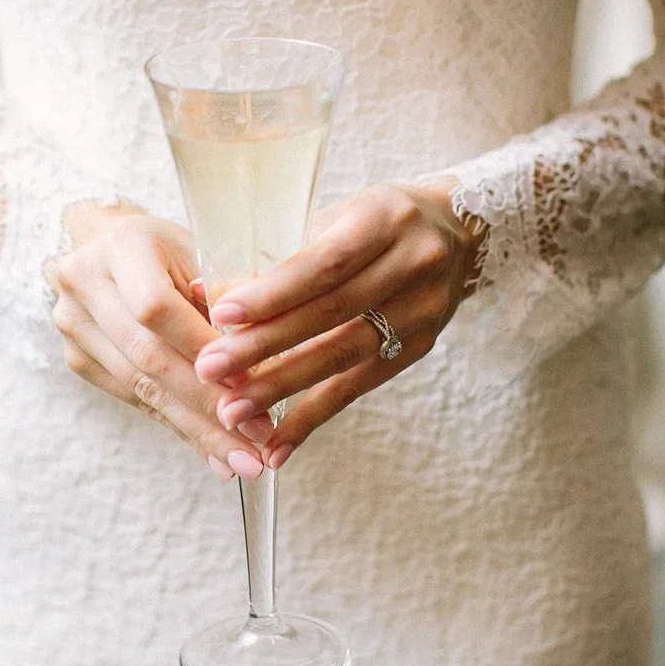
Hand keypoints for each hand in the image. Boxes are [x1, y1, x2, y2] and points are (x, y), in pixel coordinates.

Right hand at [47, 202, 274, 480]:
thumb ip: (228, 299)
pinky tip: (214, 453)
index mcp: (120, 246)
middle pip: (148, 357)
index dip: (202, 351)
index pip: (157, 309)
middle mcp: (85, 285)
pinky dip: (179, 427)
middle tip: (255, 444)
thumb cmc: (171, 247)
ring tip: (241, 460)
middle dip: (206, 406)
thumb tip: (264, 361)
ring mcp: (75, 326)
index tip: (249, 387)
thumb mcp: (204, 252)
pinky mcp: (79, 360)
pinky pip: (136, 401)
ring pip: (141, 388)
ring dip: (196, 429)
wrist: (109, 244)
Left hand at [192, 181, 483, 468]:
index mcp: (384, 220)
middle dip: (265, 347)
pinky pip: (359, 388)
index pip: (324, 263)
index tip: (220, 317)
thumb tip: (205, 294)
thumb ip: (278, 259)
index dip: (272, 293)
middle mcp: (411, 265)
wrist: (459, 230)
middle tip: (211, 371)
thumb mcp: (334, 219)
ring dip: (283, 390)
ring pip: (345, 357)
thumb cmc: (375, 221)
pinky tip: (277, 445)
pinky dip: (313, 418)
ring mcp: (422, 311)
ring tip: (233, 412)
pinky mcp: (421, 348)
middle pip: (331, 314)